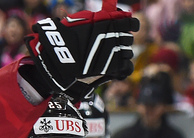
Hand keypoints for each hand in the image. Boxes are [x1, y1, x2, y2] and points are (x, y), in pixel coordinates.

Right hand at [23, 0, 138, 97]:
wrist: (61, 58)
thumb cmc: (67, 37)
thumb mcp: (81, 20)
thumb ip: (99, 17)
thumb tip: (116, 13)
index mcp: (107, 23)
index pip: (131, 23)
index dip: (132, 25)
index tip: (130, 27)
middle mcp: (113, 37)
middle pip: (128, 39)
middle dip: (122, 40)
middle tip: (112, 44)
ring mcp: (114, 53)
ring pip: (128, 53)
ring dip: (121, 54)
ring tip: (110, 56)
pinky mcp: (113, 68)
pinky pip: (127, 67)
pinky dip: (123, 68)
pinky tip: (117, 68)